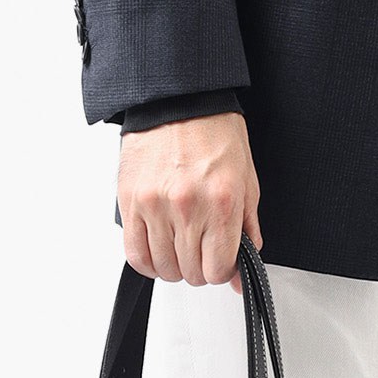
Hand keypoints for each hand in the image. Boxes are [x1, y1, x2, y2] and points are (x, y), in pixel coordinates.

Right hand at [117, 113, 260, 286]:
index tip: (219, 260)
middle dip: (198, 267)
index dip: (220, 270)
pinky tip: (157, 251)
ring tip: (179, 245)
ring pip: (164, 268)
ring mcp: (155, 205)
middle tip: (199, 248)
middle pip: (191, 273)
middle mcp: (186, 206)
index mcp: (220, 203)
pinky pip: (135, 254)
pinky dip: (148, 262)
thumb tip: (240, 278)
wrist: (179, 99)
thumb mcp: (247, 183)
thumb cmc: (214, 134)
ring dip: (173, 265)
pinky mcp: (130, 201)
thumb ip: (246, 233)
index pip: (217, 270)